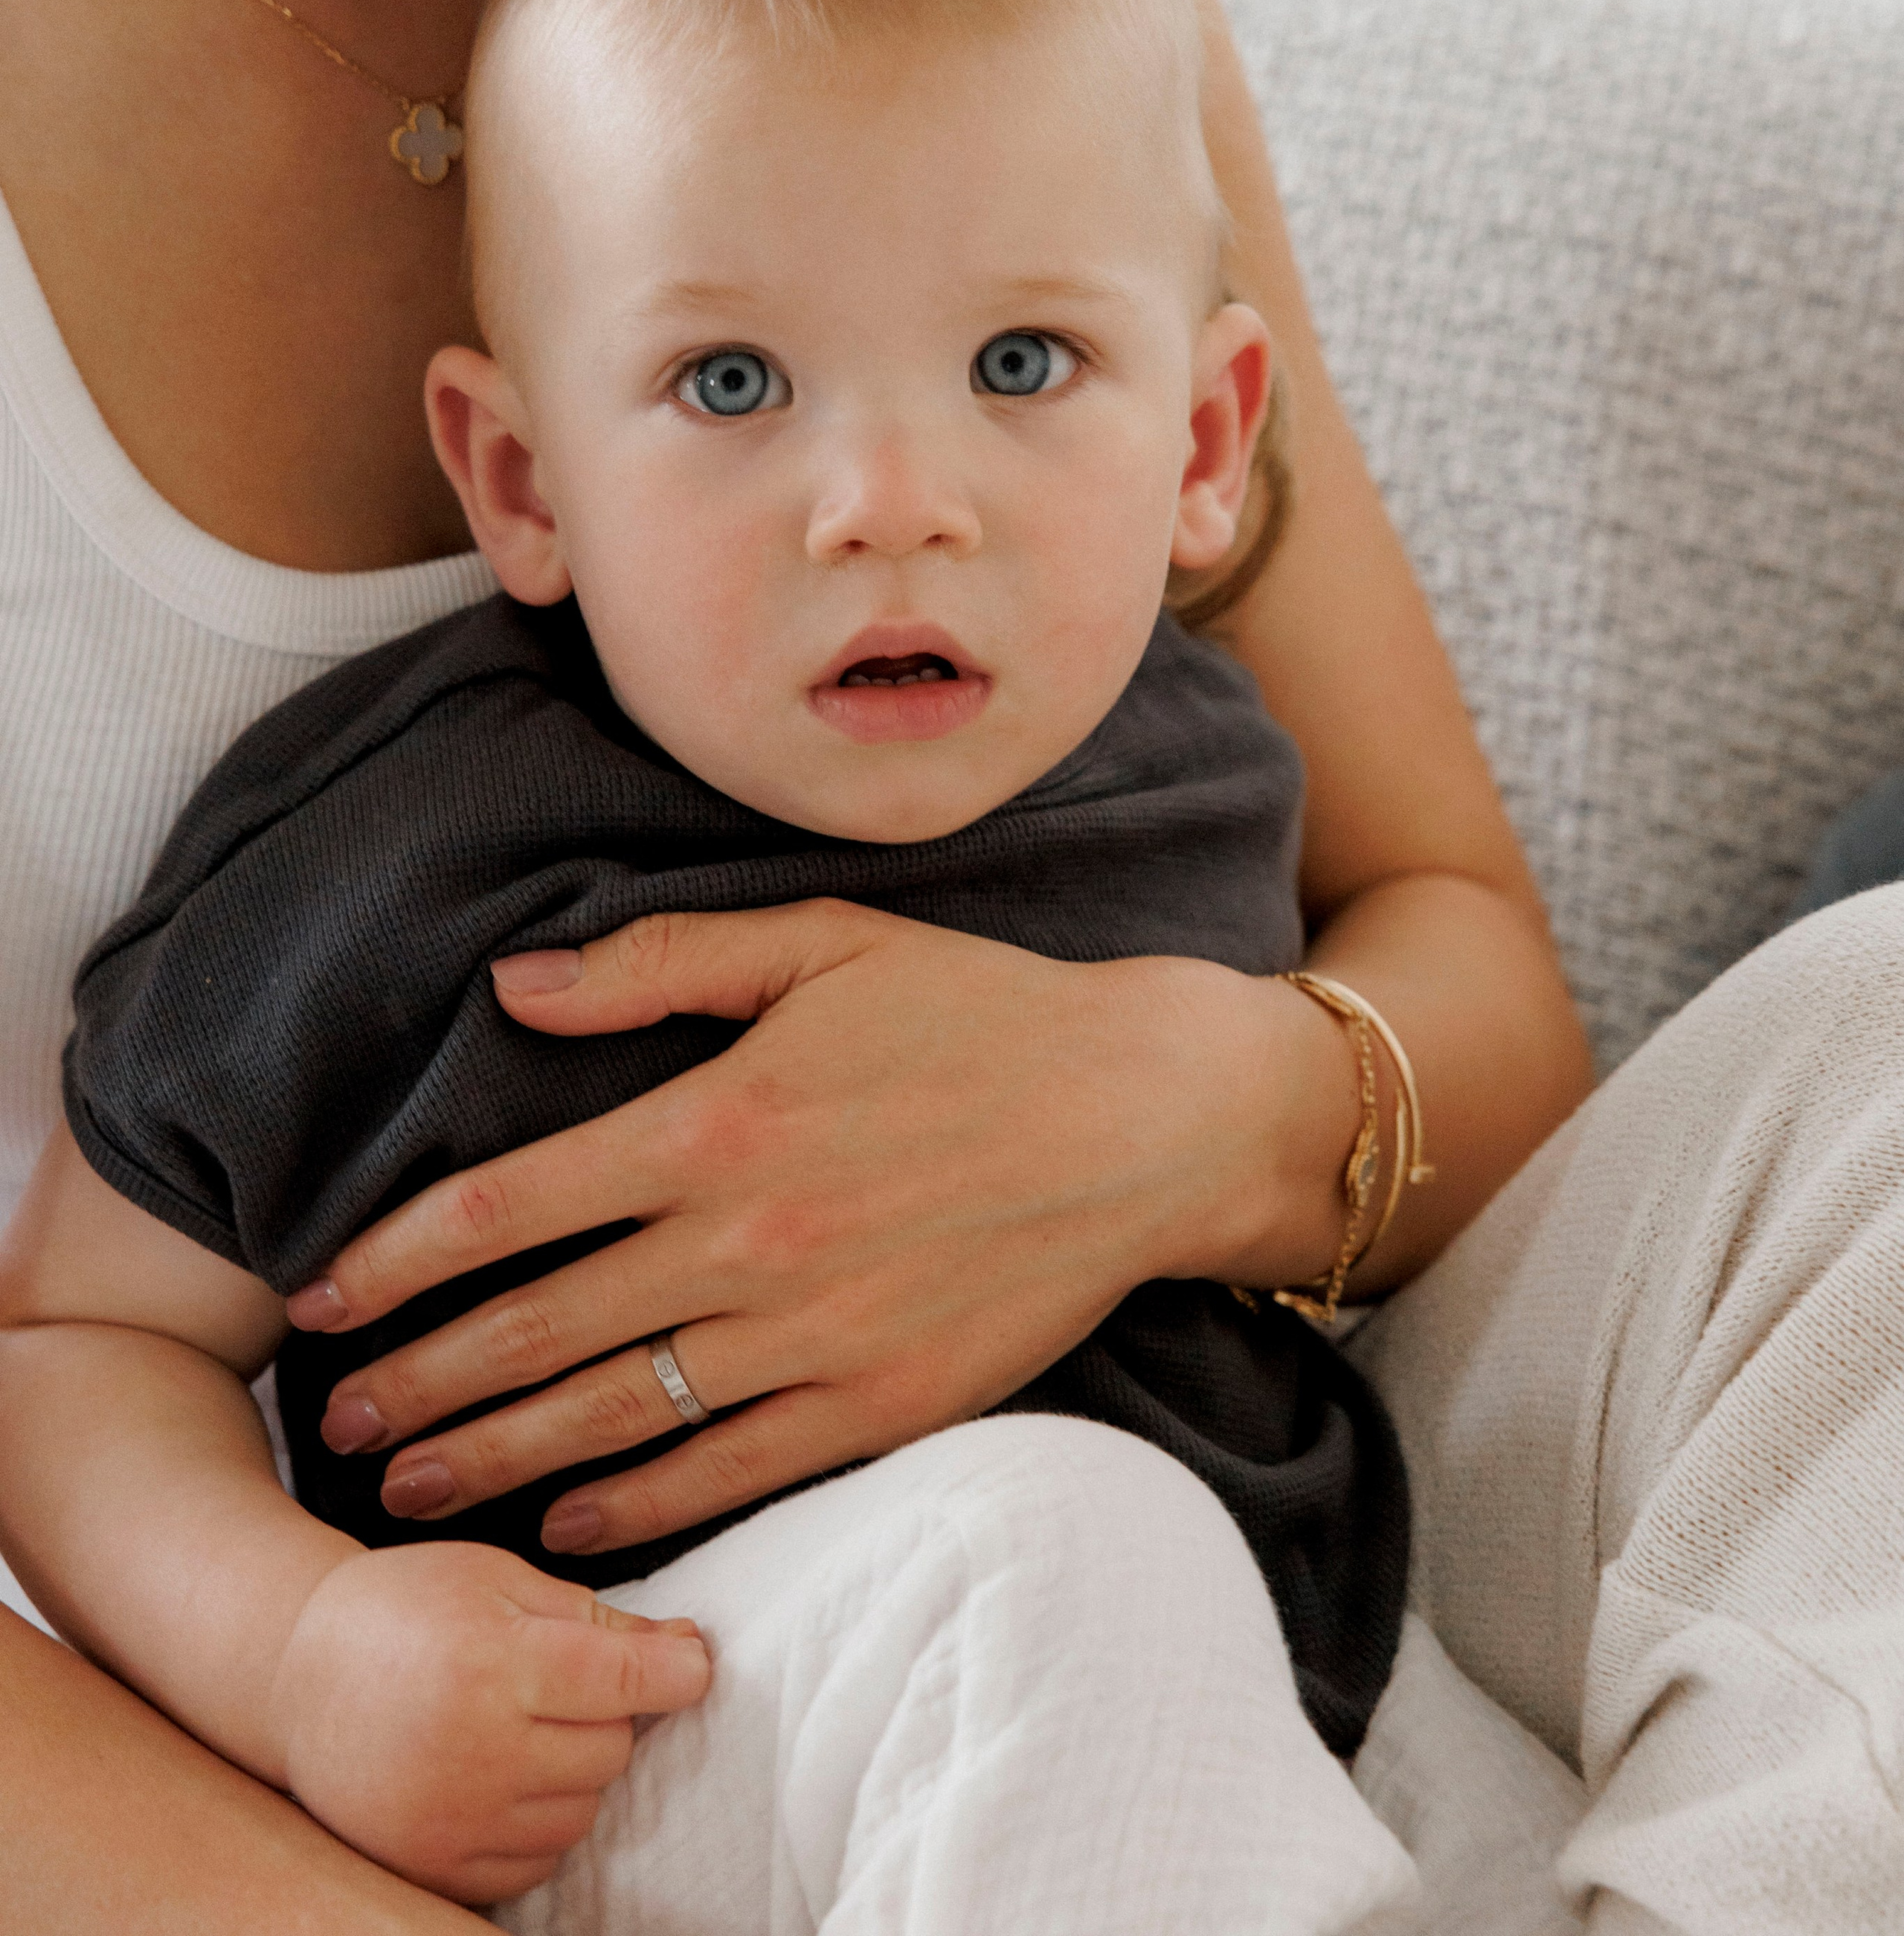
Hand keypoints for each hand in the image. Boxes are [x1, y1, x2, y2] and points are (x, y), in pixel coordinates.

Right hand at [269, 1543, 709, 1905]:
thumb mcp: (497, 1578)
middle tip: (558, 1683)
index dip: (678, 1670)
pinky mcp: (431, 1868)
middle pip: (613, 1750)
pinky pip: (534, 1864)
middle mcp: (475, 1748)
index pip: (629, 1678)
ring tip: (520, 1727)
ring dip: (572, 1771)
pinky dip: (534, 1825)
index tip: (692, 1664)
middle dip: (607, 1714)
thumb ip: (595, 1617)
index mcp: (494, 1660)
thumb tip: (688, 1650)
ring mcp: (450, 1820)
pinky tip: (497, 1776)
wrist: (295, 1675)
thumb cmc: (405, 1607)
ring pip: (581, 1812)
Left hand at [287, 903, 1343, 1557]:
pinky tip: (569, 1521)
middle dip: (420, 1382)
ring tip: (410, 1491)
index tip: (320, 1297)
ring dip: (498, 1458)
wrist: (1146, 1116)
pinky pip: (731, 1469)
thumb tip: (513, 987)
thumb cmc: (978, 1011)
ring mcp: (815, 1333)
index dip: (395, 1258)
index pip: (507, 1206)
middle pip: (538, 1329)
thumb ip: (657, 966)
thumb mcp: (821, 942)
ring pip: (616, 1416)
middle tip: (333, 1425)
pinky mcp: (882, 1401)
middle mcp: (748, 1238)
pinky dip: (637, 1503)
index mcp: (718, 1118)